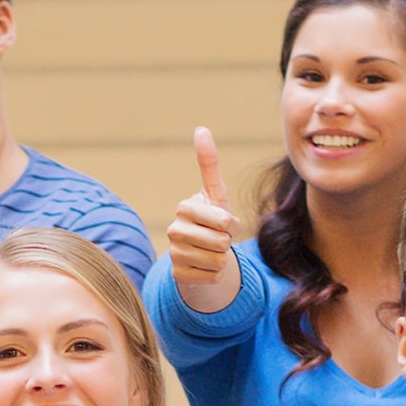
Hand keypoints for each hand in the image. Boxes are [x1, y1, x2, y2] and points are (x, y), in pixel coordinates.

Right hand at [166, 127, 241, 313]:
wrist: (198, 252)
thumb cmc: (210, 218)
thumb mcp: (214, 192)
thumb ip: (208, 163)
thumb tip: (201, 128)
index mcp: (184, 207)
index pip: (224, 222)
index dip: (232, 225)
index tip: (224, 223)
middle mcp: (174, 230)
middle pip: (222, 243)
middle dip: (227, 243)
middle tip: (217, 239)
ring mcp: (173, 254)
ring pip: (218, 262)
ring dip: (222, 259)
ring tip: (211, 252)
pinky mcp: (177, 276)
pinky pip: (212, 278)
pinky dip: (215, 274)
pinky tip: (205, 266)